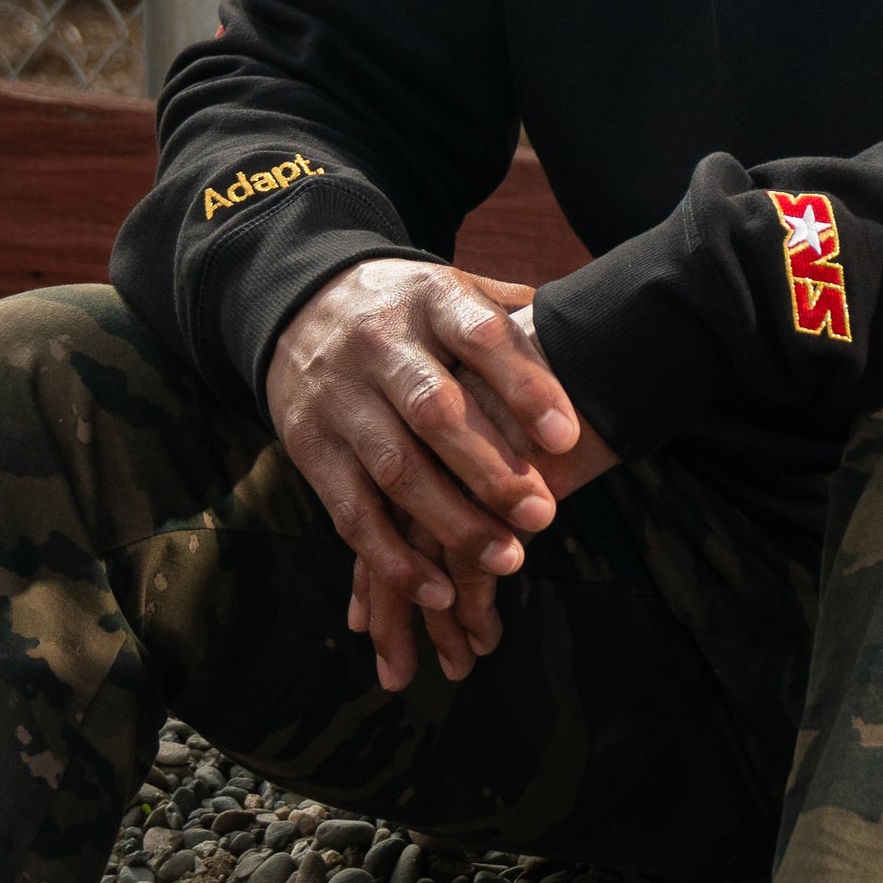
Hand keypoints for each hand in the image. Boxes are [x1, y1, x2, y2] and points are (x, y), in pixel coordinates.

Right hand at [266, 258, 608, 679]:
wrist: (303, 306)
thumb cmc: (411, 311)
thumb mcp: (455, 290)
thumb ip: (509, 313)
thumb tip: (580, 333)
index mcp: (430, 298)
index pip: (481, 337)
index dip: (524, 386)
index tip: (568, 439)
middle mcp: (380, 344)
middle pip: (434, 410)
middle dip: (491, 469)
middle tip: (544, 516)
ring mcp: (340, 397)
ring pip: (396, 468)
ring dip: (451, 523)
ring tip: (507, 560)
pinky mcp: (310, 447)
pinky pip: (351, 511)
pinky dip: (393, 559)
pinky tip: (440, 592)